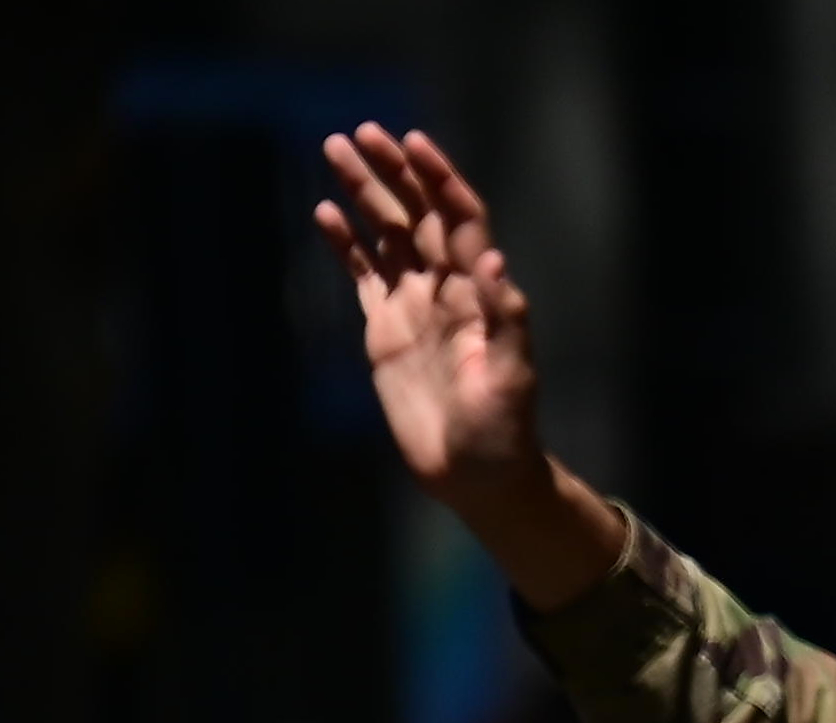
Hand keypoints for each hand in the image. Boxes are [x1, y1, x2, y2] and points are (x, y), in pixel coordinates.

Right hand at [316, 124, 623, 603]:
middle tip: (363, 132)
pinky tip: (325, 211)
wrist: (476, 477)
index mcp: (479, 296)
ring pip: (387, 234)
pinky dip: (346, 243)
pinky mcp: (386, 330)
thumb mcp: (510, 381)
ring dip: (365, 193)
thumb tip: (496, 262)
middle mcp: (447, 292)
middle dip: (394, 173)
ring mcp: (414, 307)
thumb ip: (505, 322)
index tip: (415, 144)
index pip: (461, 222)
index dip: (440, 181)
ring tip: (334, 148)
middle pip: (419, 215)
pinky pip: (363, 274)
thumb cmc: (503, 434)